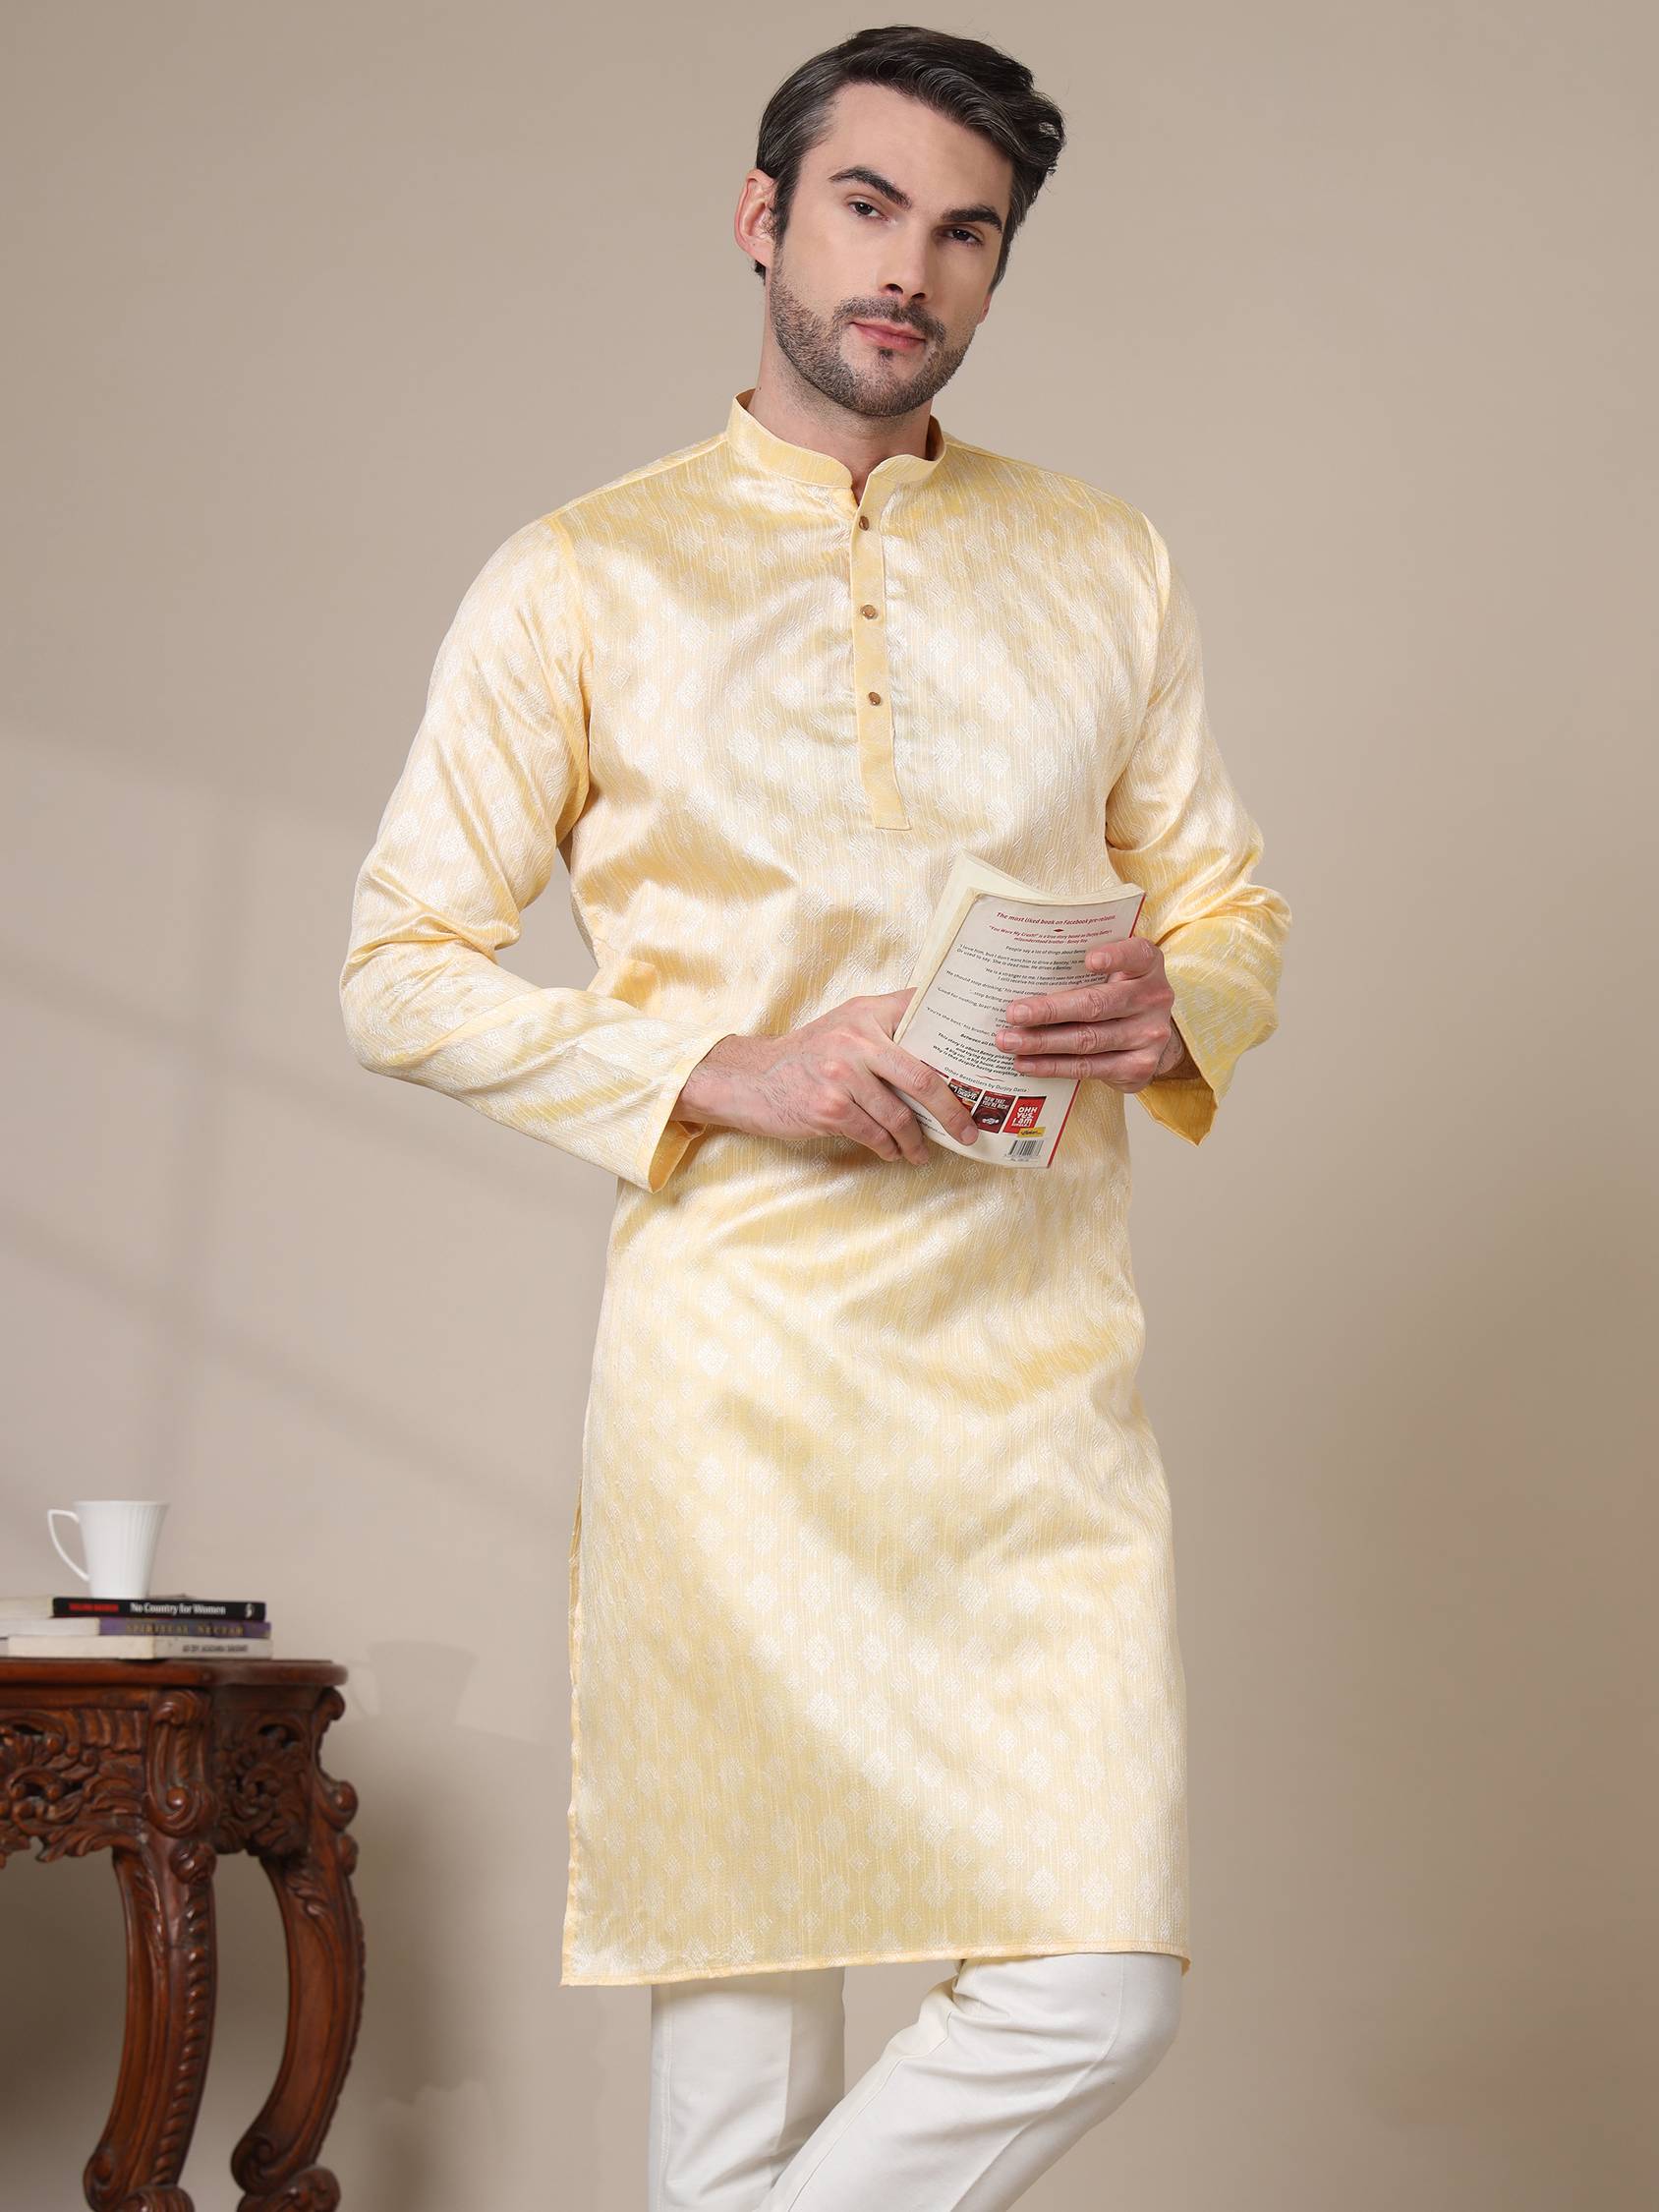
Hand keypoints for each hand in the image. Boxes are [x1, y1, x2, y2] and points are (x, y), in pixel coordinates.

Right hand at [674, 989, 982, 1164]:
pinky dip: (889, 1148)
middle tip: (969, 1130)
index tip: (985, 1060)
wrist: (752, 1079)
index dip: (958, 1033)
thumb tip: (945, 1041)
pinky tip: (894, 1153)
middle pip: (924, 1077)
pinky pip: (875, 1134)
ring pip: (900, 1115)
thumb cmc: (809, 1054)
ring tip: (924, 1151)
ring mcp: (842, 1074)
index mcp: (868, 1012)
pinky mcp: (830, 1107)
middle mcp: (857, 1038)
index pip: (924, 1013)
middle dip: (953, 1110)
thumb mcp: (846, 1024)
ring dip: (917, 1141)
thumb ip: (888, 1023)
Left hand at [992, 937, 1193, 1091]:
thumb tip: (1019, 973)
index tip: (1089, 960)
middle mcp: (1154, 998)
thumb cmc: (1117, 992)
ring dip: (1042, 1043)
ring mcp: (1149, 1035)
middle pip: (1096, 1004)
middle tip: (1013, 1014)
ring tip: (1008, 1041)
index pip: (1135, 954)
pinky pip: (1088, 1068)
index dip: (1114, 956)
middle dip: (1049, 1010)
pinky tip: (1026, 1063)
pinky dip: (1052, 1066)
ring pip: (1087, 1040)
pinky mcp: (1138, 1067)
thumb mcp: (1113, 971)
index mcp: (1147, 965)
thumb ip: (1082, 966)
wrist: (1149, 1033)